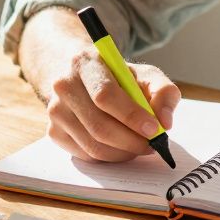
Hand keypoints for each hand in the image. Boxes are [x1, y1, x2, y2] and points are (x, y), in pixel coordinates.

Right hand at [35, 46, 181, 162]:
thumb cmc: (119, 78)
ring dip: (123, 152)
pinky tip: (122, 147)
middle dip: (132, 141)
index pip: (105, 95)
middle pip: (99, 126)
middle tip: (153, 145)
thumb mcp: (146, 74)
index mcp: (85, 63)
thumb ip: (163, 92)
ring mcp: (55, 110)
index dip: (131, 116)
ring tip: (140, 145)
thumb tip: (165, 122)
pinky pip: (86, 155)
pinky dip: (110, 157)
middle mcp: (64, 86)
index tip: (154, 129)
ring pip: (93, 146)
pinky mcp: (54, 132)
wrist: (84, 78)